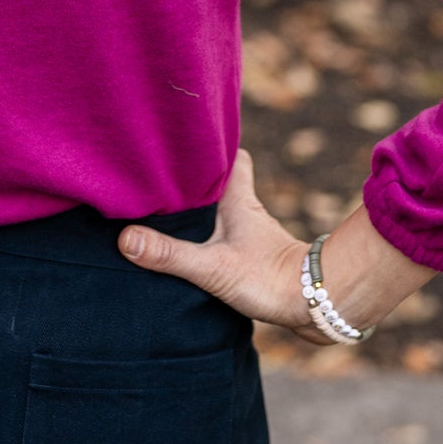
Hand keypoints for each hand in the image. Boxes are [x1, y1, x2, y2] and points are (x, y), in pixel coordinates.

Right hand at [118, 149, 436, 344]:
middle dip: (197, 178)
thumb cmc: (270, 278)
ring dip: (203, 210)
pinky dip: (211, 237)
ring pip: (224, 209)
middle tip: (164, 175)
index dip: (212, 145)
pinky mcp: (256, 257)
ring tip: (168, 212)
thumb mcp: (212, 266)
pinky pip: (227, 236)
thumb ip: (169, 253)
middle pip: (222, 181)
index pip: (230, 155)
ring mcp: (252, 234)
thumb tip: (125, 238)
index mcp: (238, 198)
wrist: (316, 305)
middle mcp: (246, 209)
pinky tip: (192, 250)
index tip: (186, 138)